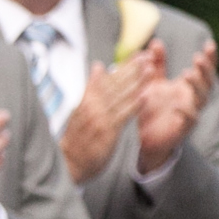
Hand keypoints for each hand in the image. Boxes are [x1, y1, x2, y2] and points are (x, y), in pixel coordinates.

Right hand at [59, 53, 152, 182]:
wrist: (68, 164)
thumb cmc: (77, 138)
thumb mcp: (79, 110)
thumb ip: (91, 89)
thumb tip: (98, 66)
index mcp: (86, 100)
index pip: (108, 78)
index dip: (125, 66)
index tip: (139, 54)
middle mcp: (91, 107)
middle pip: (115, 85)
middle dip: (133, 69)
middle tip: (148, 55)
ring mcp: (99, 120)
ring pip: (120, 98)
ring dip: (136, 83)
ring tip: (150, 69)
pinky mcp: (107, 133)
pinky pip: (122, 118)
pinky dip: (132, 106)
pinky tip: (144, 96)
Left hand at [133, 38, 216, 174]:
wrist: (145, 137)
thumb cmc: (152, 108)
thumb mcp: (152, 83)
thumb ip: (155, 64)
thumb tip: (155, 42)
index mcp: (188, 86)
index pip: (204, 69)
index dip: (210, 57)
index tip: (210, 43)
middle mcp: (193, 98)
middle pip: (207, 81)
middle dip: (205, 69)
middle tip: (198, 57)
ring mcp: (191, 112)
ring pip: (201, 98)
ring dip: (196, 85)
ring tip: (188, 73)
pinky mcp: (183, 127)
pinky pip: (190, 119)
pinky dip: (186, 112)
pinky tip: (179, 106)